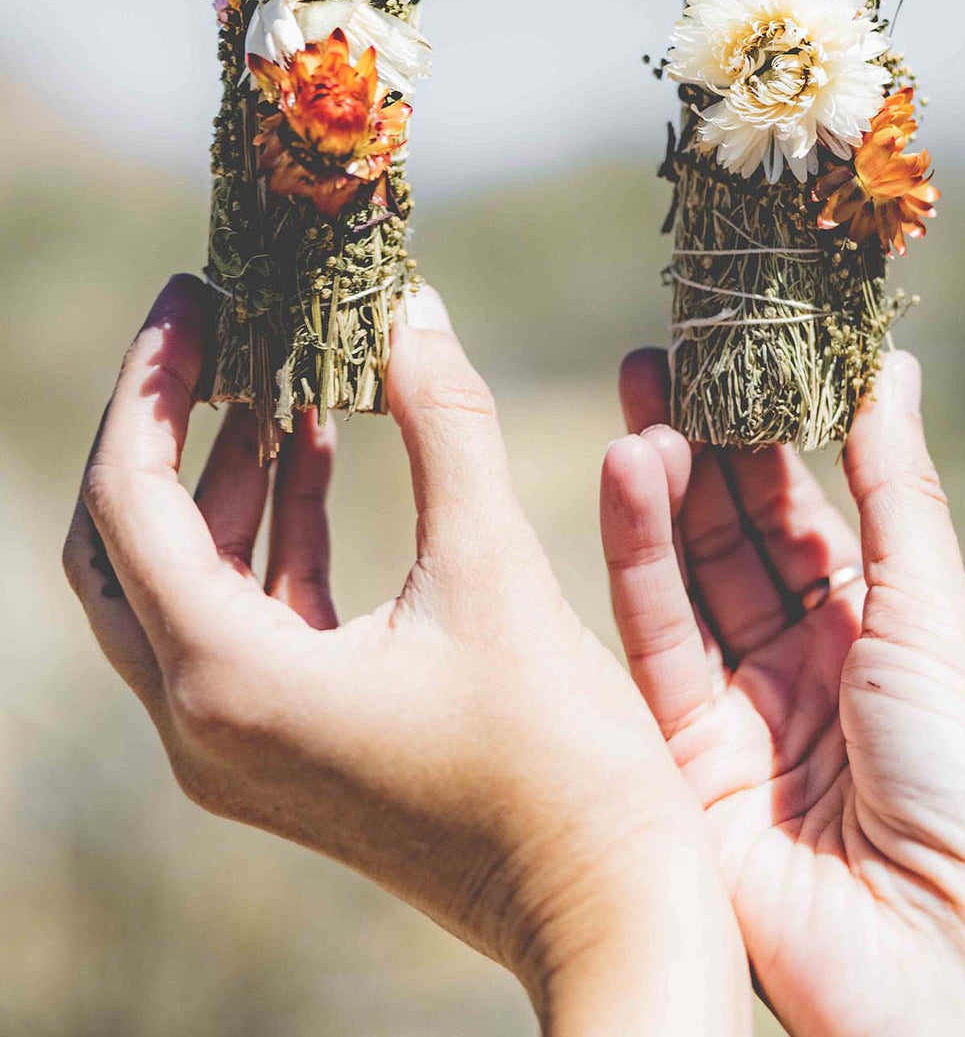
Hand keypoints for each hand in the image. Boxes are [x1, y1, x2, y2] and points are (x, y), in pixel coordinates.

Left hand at [64, 276, 745, 1035]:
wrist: (605, 904)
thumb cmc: (557, 756)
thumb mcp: (495, 568)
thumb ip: (446, 424)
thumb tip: (414, 306)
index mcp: (228, 682)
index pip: (130, 499)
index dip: (152, 382)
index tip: (195, 295)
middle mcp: (206, 722)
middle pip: (124, 544)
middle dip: (166, 425)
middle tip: (217, 329)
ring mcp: (241, 745)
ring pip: (181, 581)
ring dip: (223, 474)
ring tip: (279, 372)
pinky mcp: (289, 747)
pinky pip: (242, 616)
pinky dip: (269, 532)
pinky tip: (321, 455)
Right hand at [601, 349, 964, 1036]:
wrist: (942, 967)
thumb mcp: (931, 613)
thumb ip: (896, 490)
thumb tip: (894, 368)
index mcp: (875, 635)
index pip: (805, 512)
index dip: (767, 435)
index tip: (731, 354)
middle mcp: (799, 669)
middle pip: (734, 538)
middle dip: (699, 448)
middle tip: (658, 357)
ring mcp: (737, 714)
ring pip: (686, 578)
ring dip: (660, 487)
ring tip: (638, 398)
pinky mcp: (678, 759)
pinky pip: (653, 638)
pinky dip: (634, 553)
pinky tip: (625, 471)